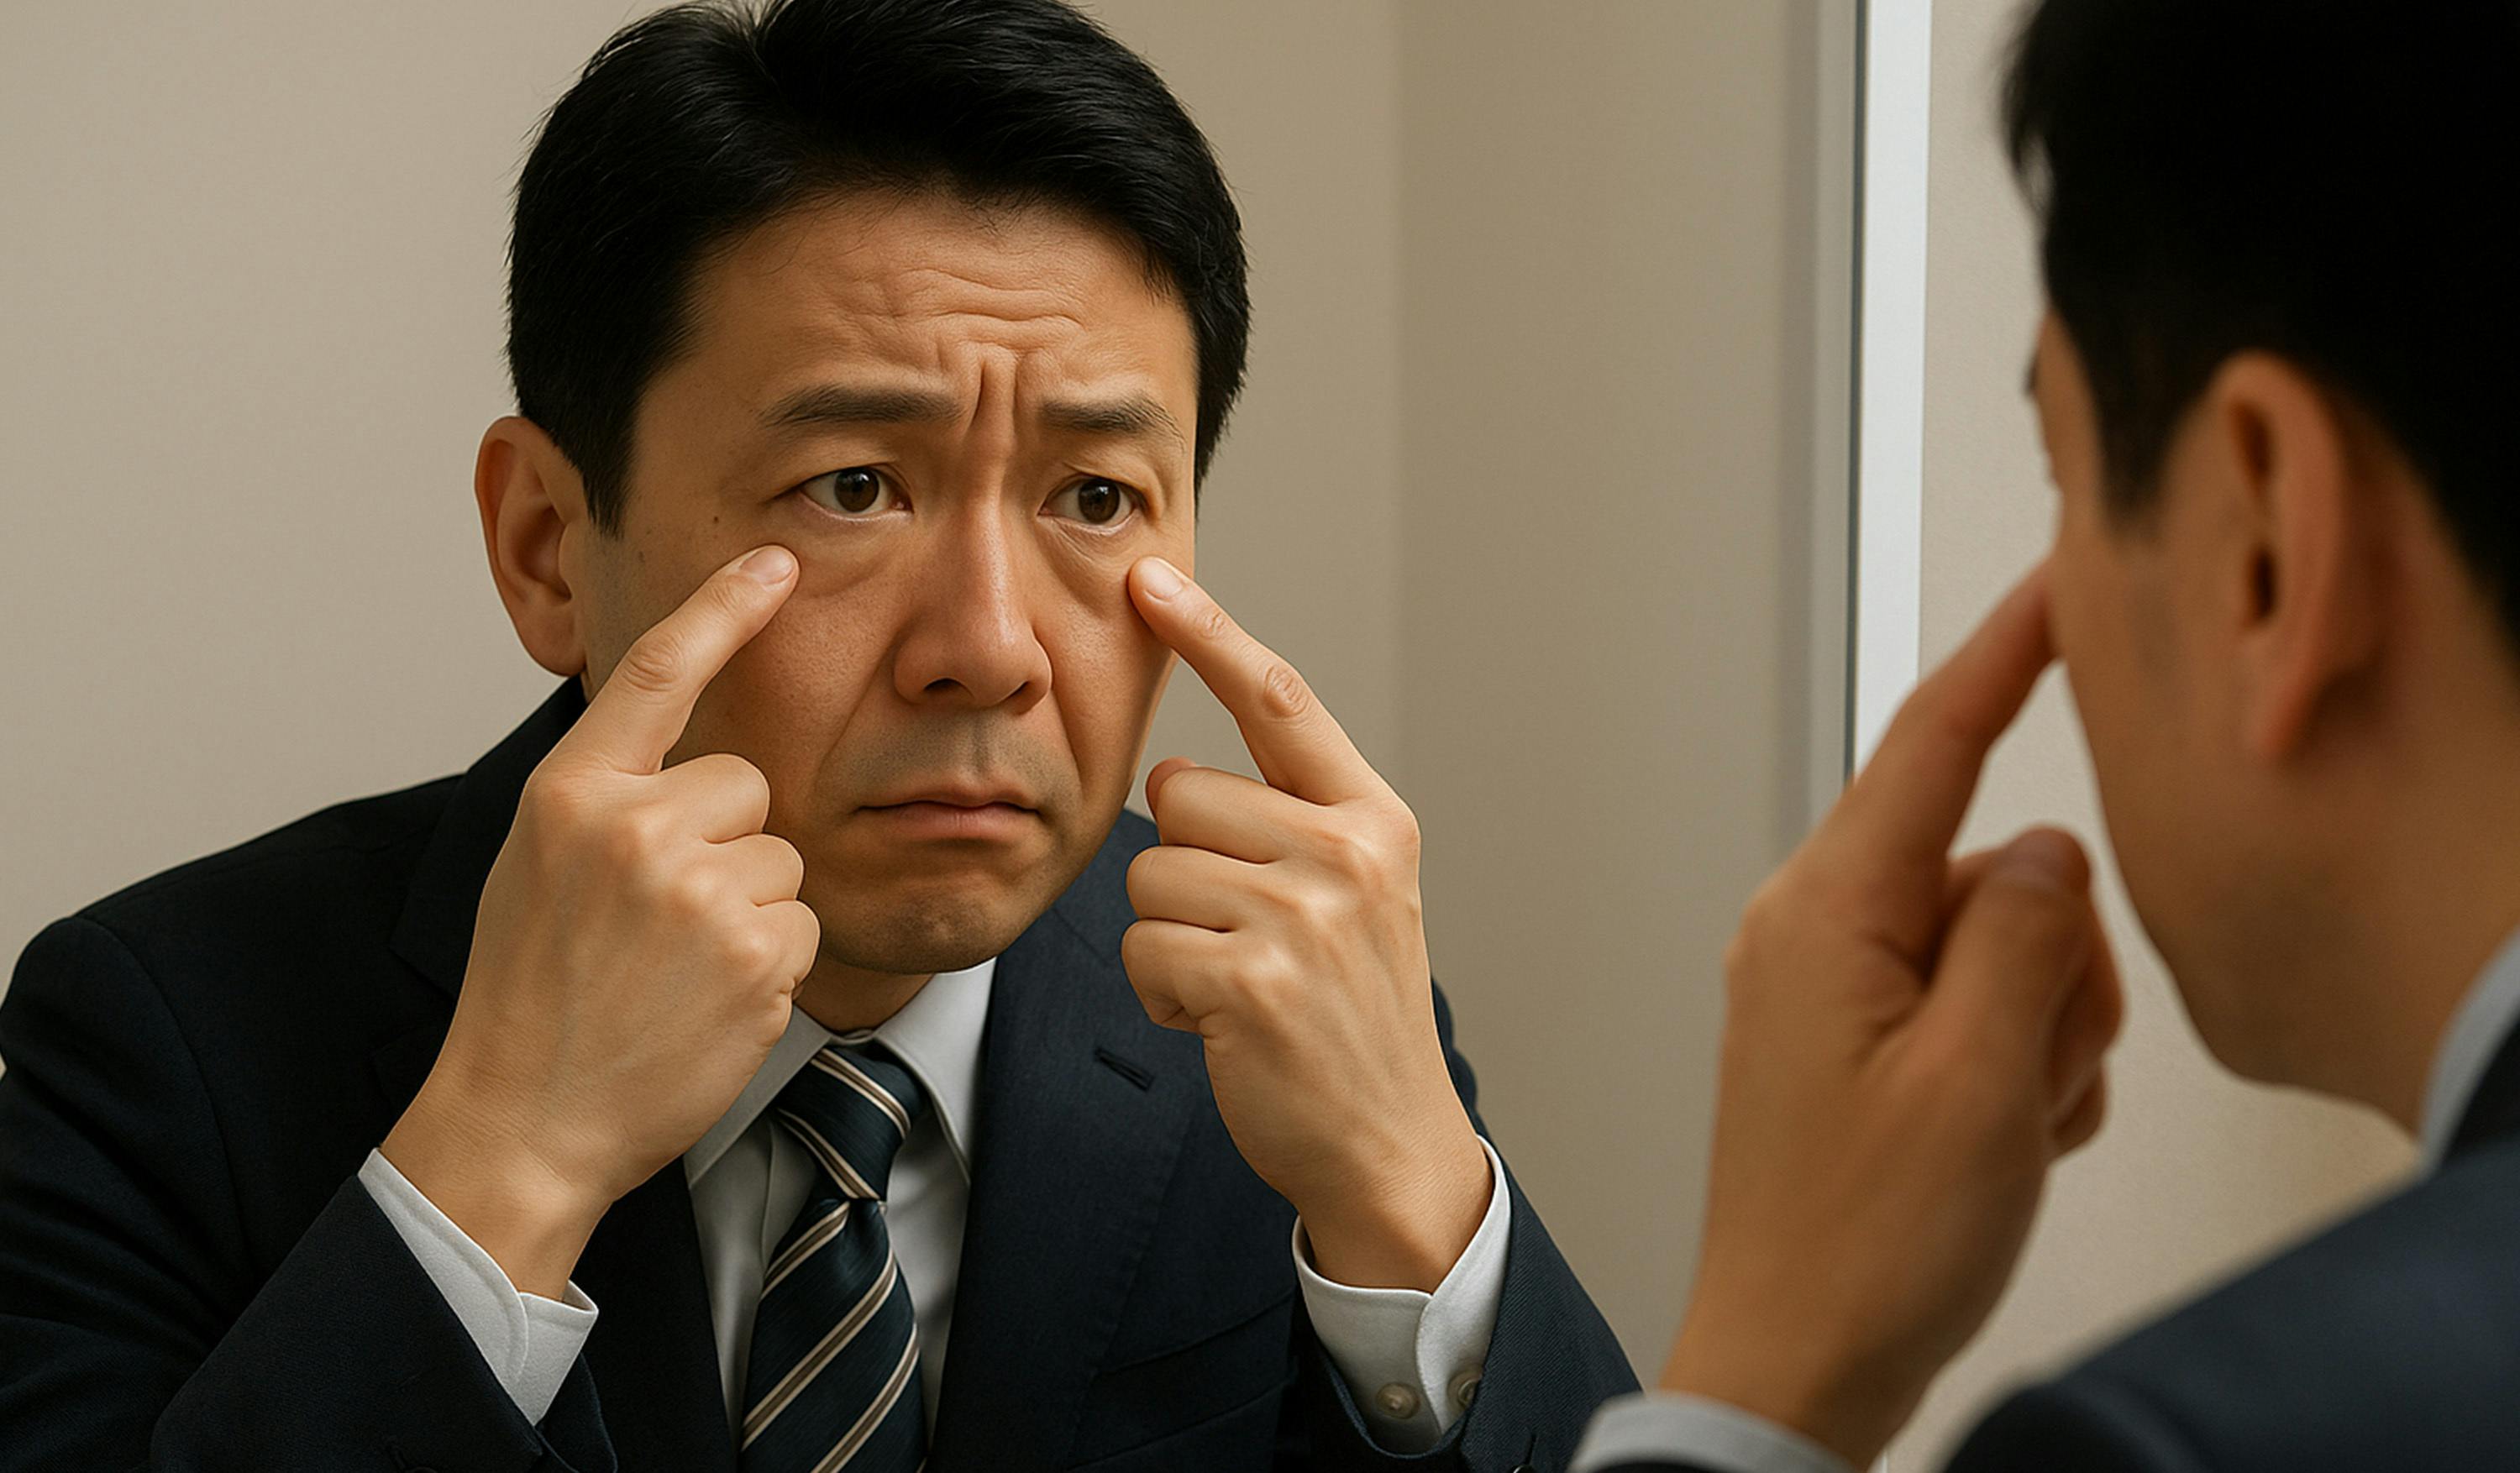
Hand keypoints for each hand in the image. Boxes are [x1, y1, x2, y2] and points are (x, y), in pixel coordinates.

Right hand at [380, 544, 817, 1296]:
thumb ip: (610, 801)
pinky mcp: (755, 953)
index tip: (777, 560)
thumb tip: (692, 757)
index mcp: (570, 792)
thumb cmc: (530, 996)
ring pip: (781, 857)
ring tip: (676, 969)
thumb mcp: (539, 866)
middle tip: (661, 920)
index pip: (656, 671)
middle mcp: (634, 826)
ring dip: (750, 908)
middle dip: (726, 841)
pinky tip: (706, 1003)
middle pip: (745, 783)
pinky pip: (801, 924)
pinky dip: (770, 964)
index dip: (724, 607)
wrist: (524, 1121)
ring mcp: (699, 890)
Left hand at [1122, 557, 1488, 1291]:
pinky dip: (1161, 992)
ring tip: (1235, 981)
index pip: (1278, 698)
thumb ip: (1285, 822)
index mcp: (1373, 819)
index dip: (1209, 633)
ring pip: (1150, 872)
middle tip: (1244, 937)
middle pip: (1180, 796)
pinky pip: (1143, 948)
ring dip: (1168, 936)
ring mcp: (1302, 915)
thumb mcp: (1352, 896)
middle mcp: (1345, 852)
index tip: (1150, 579)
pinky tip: (1219, 1022)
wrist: (1389, 1143)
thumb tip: (1171, 775)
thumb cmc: (1349, 1015)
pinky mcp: (1250, 979)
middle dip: (1184, 867)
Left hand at [1658, 565, 2122, 1465]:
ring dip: (2040, 1031)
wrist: (1793, 1364)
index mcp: (1826, 913)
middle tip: (2031, 1074)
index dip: (2006, 655)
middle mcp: (1814, 927)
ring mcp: (1832, 986)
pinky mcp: (1854, 1038)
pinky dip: (2013, 1069)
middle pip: (1994, 868)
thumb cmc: (1863, 1245)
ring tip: (2001, 1125)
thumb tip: (2046, 842)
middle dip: (2054, 963)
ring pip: (2002, 944)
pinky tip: (1988, 1143)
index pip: (1931, 742)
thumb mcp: (1982, 1081)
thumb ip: (2029, 937)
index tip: (2059, 583)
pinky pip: (1975, 1008)